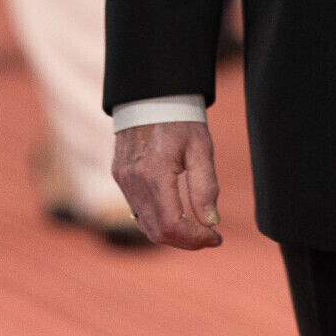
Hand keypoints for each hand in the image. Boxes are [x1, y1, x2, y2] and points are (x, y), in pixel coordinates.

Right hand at [112, 121, 223, 249]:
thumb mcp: (201, 148)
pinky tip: (177, 216)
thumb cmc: (180, 119)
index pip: (171, 226)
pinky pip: (138, 212)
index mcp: (153, 173)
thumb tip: (211, 222)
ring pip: (146, 226)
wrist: (151, 95)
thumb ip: (205, 187)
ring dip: (172, 234)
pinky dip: (158, 222)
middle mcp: (133, 181)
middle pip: (157, 232)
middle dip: (186, 240)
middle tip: (210, 236)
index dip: (195, 240)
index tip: (216, 237)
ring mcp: (123, 180)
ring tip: (197, 228)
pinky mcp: (119, 177)